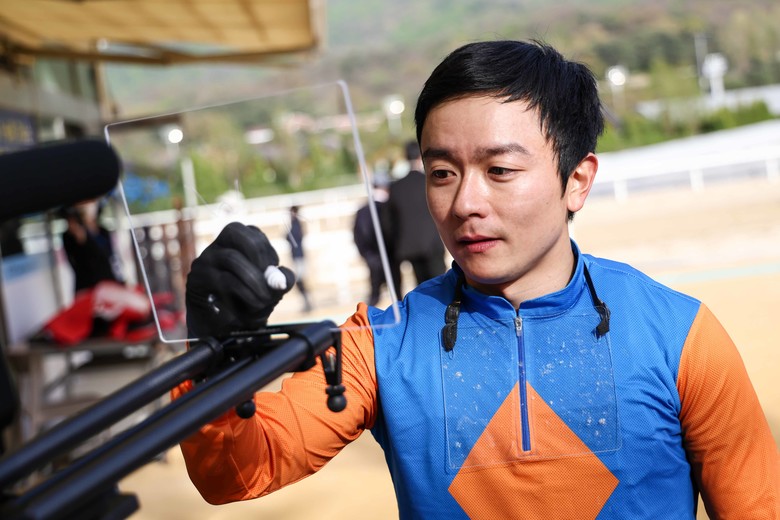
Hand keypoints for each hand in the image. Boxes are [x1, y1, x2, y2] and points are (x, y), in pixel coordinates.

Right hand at [185, 222, 295, 337]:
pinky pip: (224, 279)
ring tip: (265, 299)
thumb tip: (282, 279)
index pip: (252, 233)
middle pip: (234, 230)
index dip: (269, 252)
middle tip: (271, 278)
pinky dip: (245, 292)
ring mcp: (205, 260)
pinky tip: (254, 305)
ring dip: (255, 280)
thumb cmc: (246, 303)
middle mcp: (218, 246)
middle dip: (258, 253)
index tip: (276, 276)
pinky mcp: (197, 279)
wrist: (221, 329)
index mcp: (236, 242)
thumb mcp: (270, 290)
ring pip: (231, 258)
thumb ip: (281, 281)